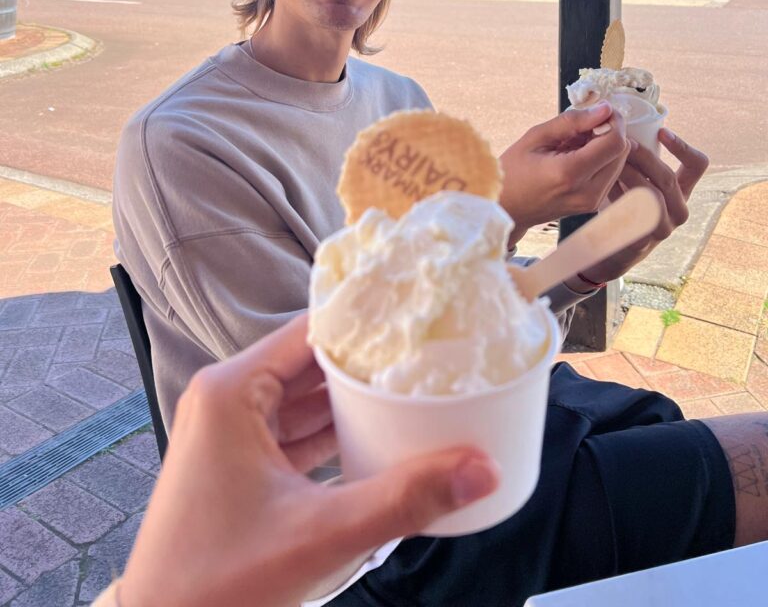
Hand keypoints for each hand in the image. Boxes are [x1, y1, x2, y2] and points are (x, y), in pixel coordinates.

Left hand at [119, 315, 497, 606]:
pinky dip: (333, 434)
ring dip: (352, 402)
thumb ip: (403, 498)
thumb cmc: (218, 582)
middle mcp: (226, 398)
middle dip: (367, 364)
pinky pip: (294, 432)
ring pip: (304, 399)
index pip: (310, 331)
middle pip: (310, 362)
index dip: (364, 324)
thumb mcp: (320, 534)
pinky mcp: (237, 463)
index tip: (418, 320)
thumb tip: (481, 469)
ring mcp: (229, 432)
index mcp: (231, 390)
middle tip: (430, 357)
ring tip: (415, 392)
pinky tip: (378, 439)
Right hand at [499, 102, 629, 245]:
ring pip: (620, 162)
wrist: (506, 209)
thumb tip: (604, 108)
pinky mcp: (593, 205)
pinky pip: (610, 174)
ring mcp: (592, 202)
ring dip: (605, 146)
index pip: (615, 142)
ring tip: (576, 143)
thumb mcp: (535, 137)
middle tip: (583, 126)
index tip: (599, 110)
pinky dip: (600, 160)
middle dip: (609, 132)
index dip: (613, 121)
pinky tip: (577, 157)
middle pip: (622, 152)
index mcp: (570, 173)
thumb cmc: (513, 171)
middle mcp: (587, 192)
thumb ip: (572, 121)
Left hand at [578, 128, 708, 286]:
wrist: (612, 248)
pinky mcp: (644, 239)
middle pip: (668, 177)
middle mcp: (679, 209)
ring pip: (651, 195)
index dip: (683, 147)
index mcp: (682, 191)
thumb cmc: (625, 205)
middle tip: (622, 143)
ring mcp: (664, 227)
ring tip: (612, 160)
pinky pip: (633, 213)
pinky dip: (619, 195)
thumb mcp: (640, 181)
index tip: (662, 131)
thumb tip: (625, 126)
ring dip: (630, 174)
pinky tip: (605, 185)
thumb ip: (642, 161)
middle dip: (643, 157)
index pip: (698, 165)